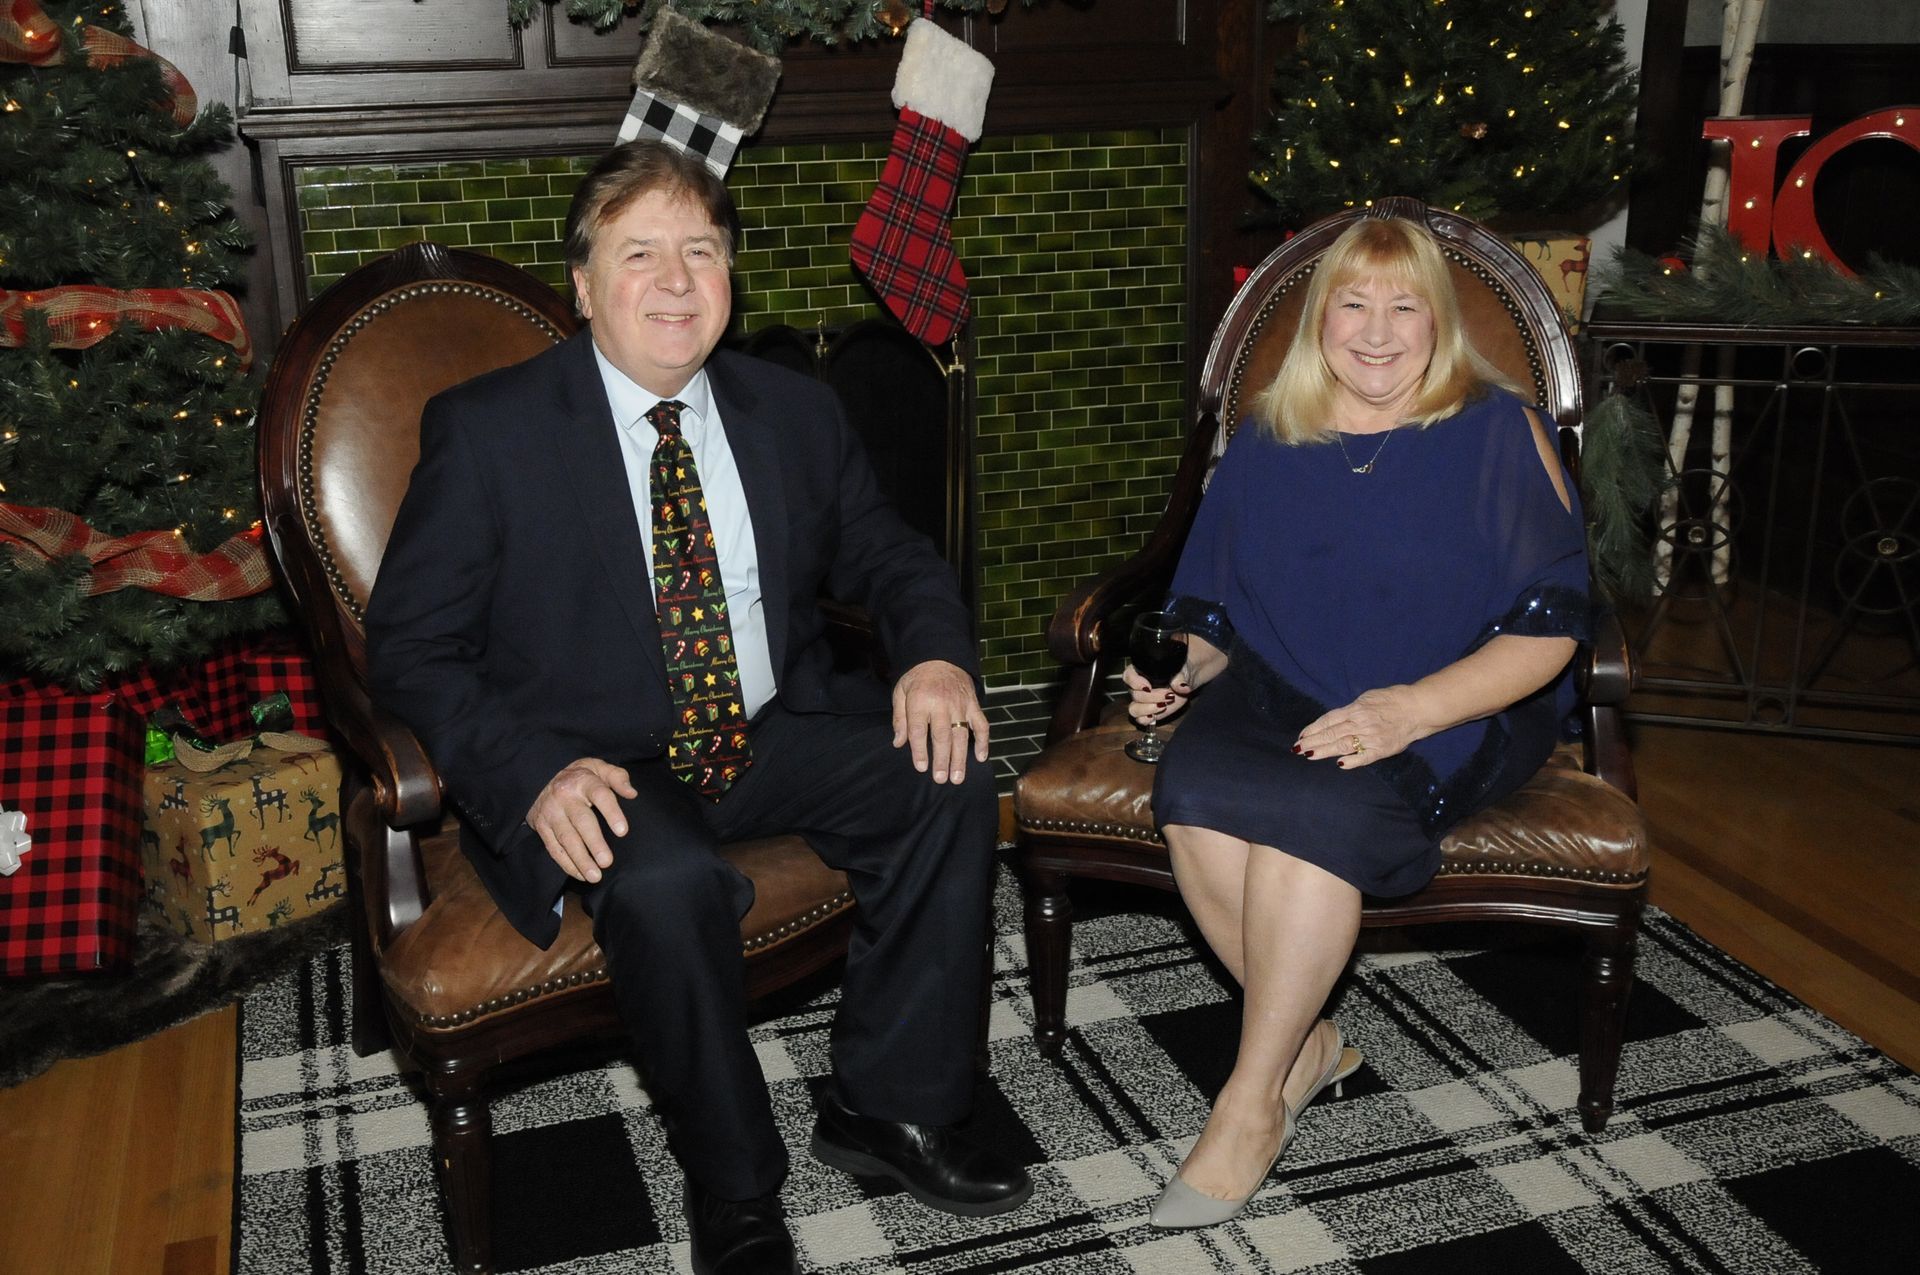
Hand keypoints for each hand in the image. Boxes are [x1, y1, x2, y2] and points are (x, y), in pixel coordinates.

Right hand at [525, 757, 638, 882]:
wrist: (541, 777)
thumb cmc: (579, 776)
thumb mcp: (598, 767)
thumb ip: (617, 777)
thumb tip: (632, 793)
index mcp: (583, 781)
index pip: (600, 795)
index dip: (612, 813)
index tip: (623, 831)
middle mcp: (565, 796)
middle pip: (581, 821)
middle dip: (594, 843)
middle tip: (607, 862)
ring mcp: (551, 812)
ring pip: (566, 838)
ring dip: (580, 860)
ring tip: (595, 876)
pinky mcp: (542, 827)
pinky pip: (554, 848)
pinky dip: (567, 864)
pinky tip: (580, 875)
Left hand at [891, 659, 989, 783]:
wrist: (940, 656)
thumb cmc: (917, 679)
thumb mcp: (900, 693)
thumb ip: (899, 718)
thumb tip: (899, 743)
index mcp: (920, 701)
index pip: (918, 730)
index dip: (919, 750)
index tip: (921, 767)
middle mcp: (941, 703)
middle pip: (942, 735)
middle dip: (942, 760)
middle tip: (941, 779)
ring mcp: (960, 704)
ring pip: (961, 734)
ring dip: (960, 757)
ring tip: (957, 777)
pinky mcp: (973, 704)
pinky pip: (981, 724)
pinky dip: (983, 741)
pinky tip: (981, 757)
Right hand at [1122, 660, 1193, 726]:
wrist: (1186, 684)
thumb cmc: (1181, 672)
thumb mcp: (1182, 670)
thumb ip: (1180, 677)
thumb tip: (1182, 687)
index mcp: (1140, 671)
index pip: (1129, 676)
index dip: (1135, 682)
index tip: (1148, 687)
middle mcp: (1137, 687)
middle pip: (1135, 695)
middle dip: (1152, 697)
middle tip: (1169, 695)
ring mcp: (1141, 701)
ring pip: (1134, 709)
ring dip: (1148, 709)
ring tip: (1163, 706)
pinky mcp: (1148, 712)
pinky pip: (1140, 720)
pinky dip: (1147, 719)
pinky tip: (1156, 715)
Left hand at [1295, 685, 1425, 767]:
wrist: (1417, 708)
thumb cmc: (1392, 700)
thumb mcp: (1367, 698)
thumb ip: (1350, 709)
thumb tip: (1334, 719)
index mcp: (1355, 710)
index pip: (1328, 720)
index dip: (1313, 729)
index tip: (1301, 736)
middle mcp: (1360, 724)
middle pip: (1331, 734)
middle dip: (1312, 742)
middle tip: (1297, 749)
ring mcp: (1370, 738)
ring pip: (1342, 745)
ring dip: (1324, 751)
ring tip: (1309, 755)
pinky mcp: (1382, 750)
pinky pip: (1364, 757)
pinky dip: (1351, 761)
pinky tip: (1339, 764)